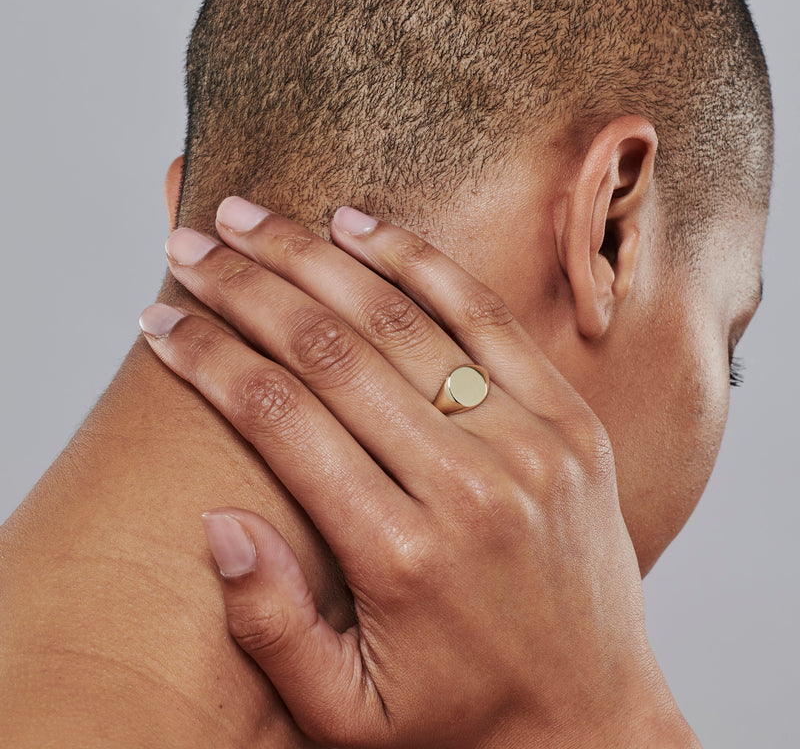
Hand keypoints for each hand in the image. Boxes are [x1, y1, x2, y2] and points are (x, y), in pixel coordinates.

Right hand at [140, 197, 697, 747]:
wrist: (595, 720)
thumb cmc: (465, 717)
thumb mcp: (348, 714)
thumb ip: (272, 623)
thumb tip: (216, 520)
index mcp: (399, 554)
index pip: (280, 418)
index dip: (209, 358)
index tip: (161, 320)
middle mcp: (467, 485)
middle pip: (331, 352)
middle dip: (248, 288)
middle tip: (191, 244)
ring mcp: (529, 443)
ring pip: (404, 319)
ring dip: (320, 257)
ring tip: (258, 218)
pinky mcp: (570, 423)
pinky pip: (486, 319)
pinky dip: (420, 263)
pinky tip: (364, 227)